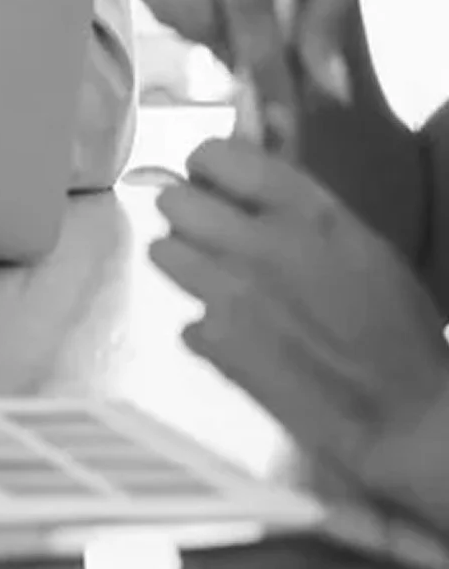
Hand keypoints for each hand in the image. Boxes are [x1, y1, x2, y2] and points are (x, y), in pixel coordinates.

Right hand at [116, 0, 361, 117]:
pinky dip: (185, 16)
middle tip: (268, 62)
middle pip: (197, 8)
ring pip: (171, 12)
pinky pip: (152, 3)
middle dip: (236, 50)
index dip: (263, 56)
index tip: (282, 114)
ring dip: (211, 34)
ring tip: (245, 16)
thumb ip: (327, 17)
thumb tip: (328, 90)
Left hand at [152, 136, 448, 524]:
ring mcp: (228, 291)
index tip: (215, 183)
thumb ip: (299, 213)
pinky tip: (241, 342)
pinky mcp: (213, 340)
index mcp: (308, 213)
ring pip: (164, 252)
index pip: (217, 154)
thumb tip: (243, 187)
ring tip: (221, 286)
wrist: (404, 414)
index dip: (208, 167)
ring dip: (187, 267)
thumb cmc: (399, 328)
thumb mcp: (362, 249)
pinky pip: (186, 319)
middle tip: (211, 236)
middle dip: (187, 215)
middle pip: (172, 200)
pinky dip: (207, 331)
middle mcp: (259, 242)